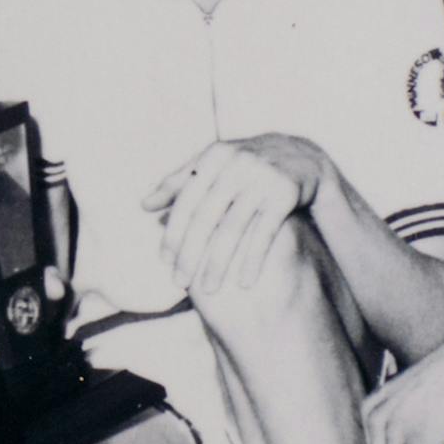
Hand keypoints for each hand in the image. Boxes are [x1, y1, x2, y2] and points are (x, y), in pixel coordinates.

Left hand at [143, 134, 327, 294]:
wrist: (300, 156)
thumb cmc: (243, 165)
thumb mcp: (213, 165)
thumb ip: (178, 184)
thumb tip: (144, 205)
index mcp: (213, 156)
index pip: (186, 200)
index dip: (174, 231)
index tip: (164, 260)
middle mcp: (236, 164)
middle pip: (206, 217)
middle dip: (190, 252)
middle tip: (179, 281)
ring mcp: (262, 178)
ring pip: (233, 228)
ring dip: (218, 262)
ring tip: (208, 288)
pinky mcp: (285, 193)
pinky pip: (265, 232)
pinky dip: (253, 258)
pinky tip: (243, 281)